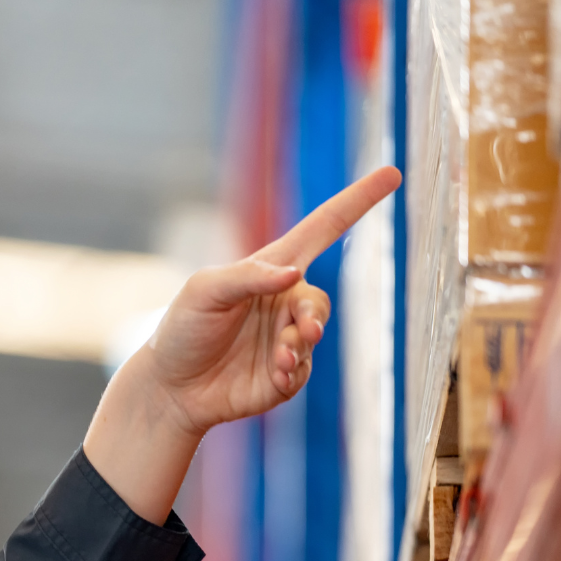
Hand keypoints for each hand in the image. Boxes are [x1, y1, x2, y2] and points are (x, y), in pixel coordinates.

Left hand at [83, 165, 400, 521]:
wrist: (168, 387)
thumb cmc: (182, 329)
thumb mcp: (205, 291)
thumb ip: (247, 277)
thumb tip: (293, 274)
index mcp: (269, 270)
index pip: (322, 230)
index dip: (356, 202)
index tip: (392, 173)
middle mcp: (283, 302)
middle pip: (318, 301)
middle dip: (312, 314)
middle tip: (301, 329)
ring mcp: (286, 339)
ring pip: (314, 335)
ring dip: (300, 344)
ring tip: (279, 355)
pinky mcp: (284, 375)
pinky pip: (304, 370)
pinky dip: (293, 370)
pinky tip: (275, 374)